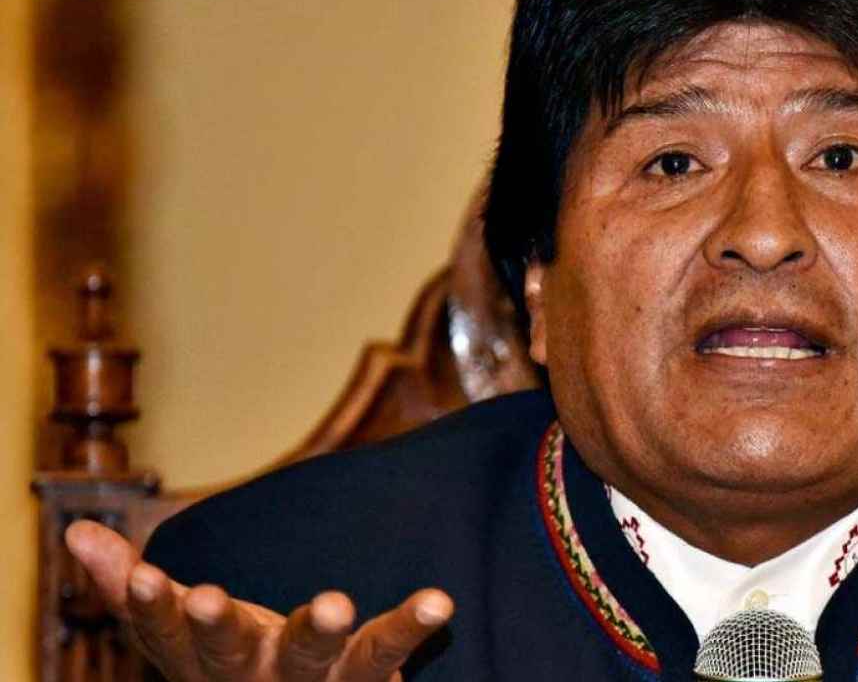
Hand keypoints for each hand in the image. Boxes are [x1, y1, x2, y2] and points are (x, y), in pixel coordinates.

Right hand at [65, 519, 453, 680]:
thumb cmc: (238, 661)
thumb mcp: (182, 630)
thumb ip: (131, 586)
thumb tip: (76, 532)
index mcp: (201, 664)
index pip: (164, 636)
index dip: (149, 607)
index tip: (144, 575)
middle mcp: (252, 680)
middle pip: (228, 654)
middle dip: (216, 627)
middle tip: (206, 596)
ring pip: (310, 658)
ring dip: (320, 629)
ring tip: (335, 603)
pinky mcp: (367, 678)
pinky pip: (390, 650)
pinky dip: (412, 625)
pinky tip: (438, 601)